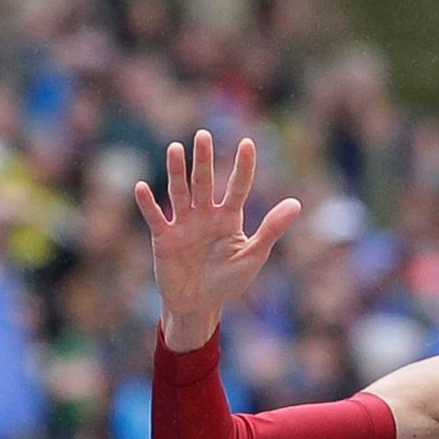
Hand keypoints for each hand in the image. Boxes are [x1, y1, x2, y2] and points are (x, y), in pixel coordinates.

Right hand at [134, 130, 301, 351]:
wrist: (200, 304)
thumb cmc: (229, 280)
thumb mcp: (253, 255)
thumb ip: (271, 229)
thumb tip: (296, 203)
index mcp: (229, 218)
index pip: (237, 187)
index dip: (243, 167)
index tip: (248, 143)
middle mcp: (205, 215)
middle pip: (204, 183)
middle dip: (204, 160)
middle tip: (204, 134)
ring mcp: (183, 224)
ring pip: (179, 192)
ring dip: (177, 171)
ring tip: (176, 148)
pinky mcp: (163, 238)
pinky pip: (155, 217)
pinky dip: (148, 204)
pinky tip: (142, 187)